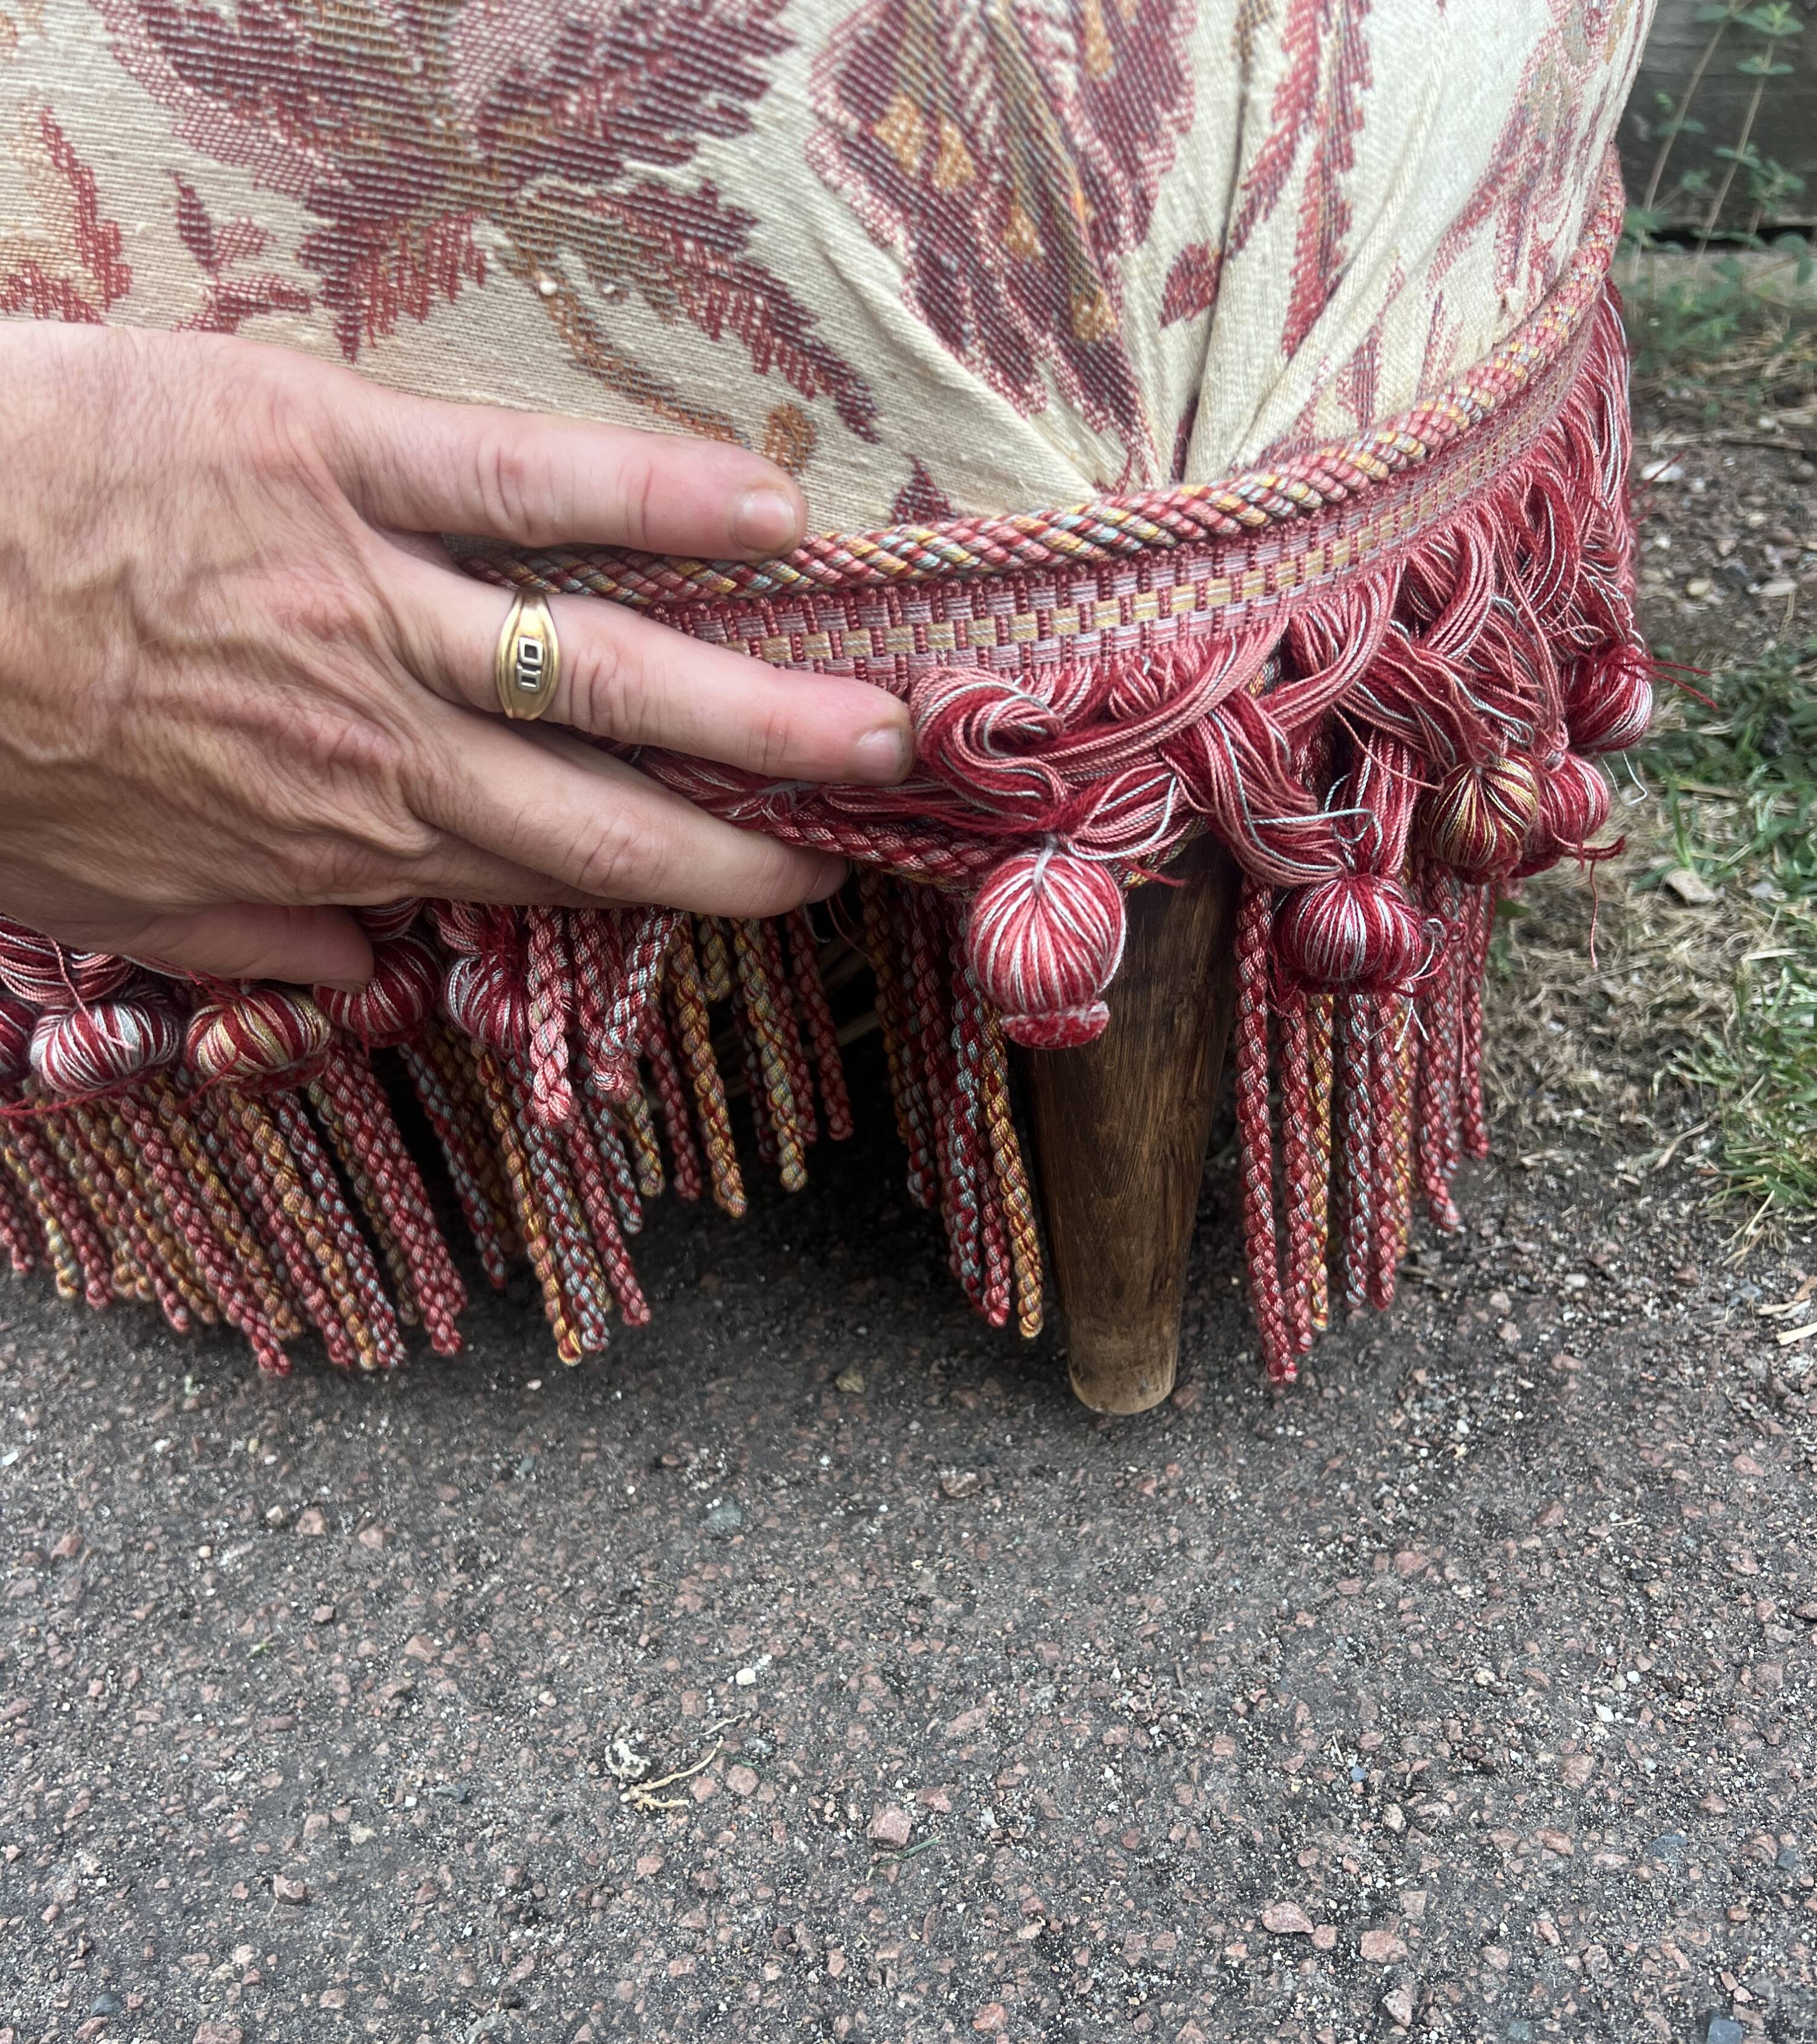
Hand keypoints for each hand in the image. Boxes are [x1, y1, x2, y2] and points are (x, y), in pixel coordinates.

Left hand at [0, 325, 910, 985]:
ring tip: (881, 710)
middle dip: (767, 813)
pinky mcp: (334, 459)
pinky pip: (523, 485)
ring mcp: (375, 604)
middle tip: (881, 807)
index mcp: (347, 844)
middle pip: (622, 799)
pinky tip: (768, 512)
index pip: (559, 875)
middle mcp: (395, 748)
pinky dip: (654, 500)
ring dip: (761, 696)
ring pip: (608, 665)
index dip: (688, 888)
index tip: (780, 886)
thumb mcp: (107, 897)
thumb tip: (349, 970)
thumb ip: (246, 938)